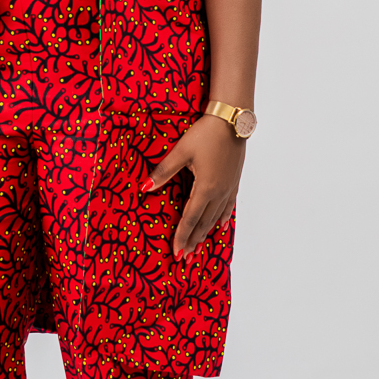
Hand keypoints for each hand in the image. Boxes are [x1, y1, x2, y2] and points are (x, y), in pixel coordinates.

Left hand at [140, 114, 244, 258]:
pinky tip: (219, 226)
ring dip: (206, 234)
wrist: (233, 120)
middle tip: (186, 259)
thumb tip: (145, 187)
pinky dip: (221, 219)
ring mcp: (228, 188)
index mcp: (205, 188)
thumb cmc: (205, 134)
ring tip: (199, 248)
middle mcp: (219, 193)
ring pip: (216, 218)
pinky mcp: (234, 181)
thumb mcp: (181, 152)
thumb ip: (163, 172)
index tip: (177, 253)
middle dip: (193, 242)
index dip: (182, 237)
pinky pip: (227, 207)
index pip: (190, 220)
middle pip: (204, 224)